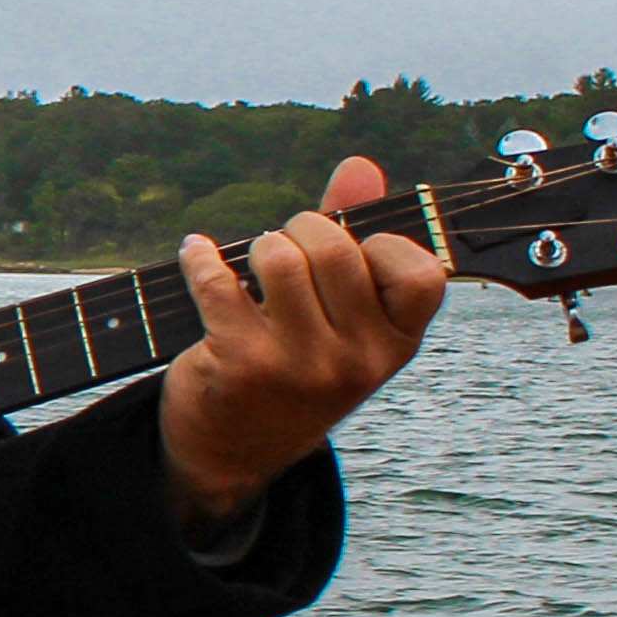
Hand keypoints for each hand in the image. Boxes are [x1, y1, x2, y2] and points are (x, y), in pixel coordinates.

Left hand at [159, 155, 445, 528]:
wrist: (234, 451)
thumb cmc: (296, 364)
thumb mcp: (340, 316)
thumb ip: (354, 237)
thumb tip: (360, 165)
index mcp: (396, 345)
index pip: (420, 272)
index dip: (380, 246)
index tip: (351, 253)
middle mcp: (357, 360)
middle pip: (335, 248)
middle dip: (301, 230)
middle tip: (284, 246)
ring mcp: (300, 365)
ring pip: (280, 258)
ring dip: (258, 245)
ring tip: (250, 262)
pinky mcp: (242, 363)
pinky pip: (219, 280)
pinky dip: (200, 258)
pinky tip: (196, 254)